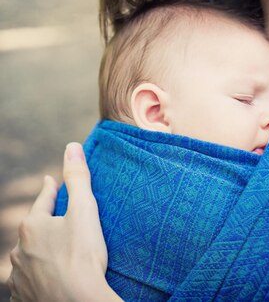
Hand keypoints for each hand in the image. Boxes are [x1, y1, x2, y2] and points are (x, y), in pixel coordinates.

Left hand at [8, 143, 114, 301]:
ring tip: (55, 252)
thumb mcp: (84, 211)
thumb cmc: (83, 257)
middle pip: (34, 229)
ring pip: (29, 257)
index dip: (50, 189)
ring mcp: (19, 277)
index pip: (43, 199)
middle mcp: (19, 251)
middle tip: (59, 219)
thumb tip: (72, 147)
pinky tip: (47, 278)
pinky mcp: (23, 298)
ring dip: (39, 252)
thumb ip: (78, 178)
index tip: (51, 182)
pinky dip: (38, 276)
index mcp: (32, 225)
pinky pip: (29, 281)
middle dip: (44, 222)